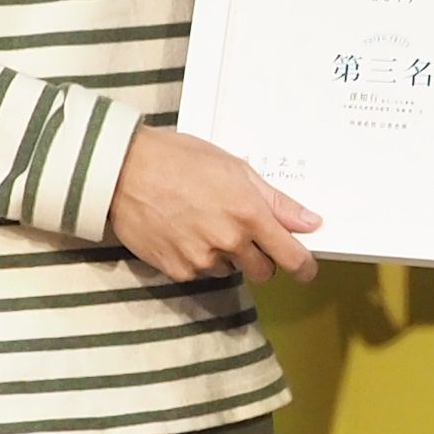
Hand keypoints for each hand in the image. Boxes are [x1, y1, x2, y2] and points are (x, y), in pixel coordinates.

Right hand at [110, 125, 322, 282]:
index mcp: (248, 214)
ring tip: (203, 223)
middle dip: (261, 258)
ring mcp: (201, 260)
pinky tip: (184, 232)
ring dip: (226, 256)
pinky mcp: (177, 270)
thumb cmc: (179, 160)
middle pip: (263, 272)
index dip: (304, 267)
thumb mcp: (235, 169)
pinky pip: (200, 273)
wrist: (124, 171)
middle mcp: (228, 242)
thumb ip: (277, 201)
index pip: (291, 257)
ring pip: (230, 270)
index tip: (306, 269)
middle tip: (244, 234)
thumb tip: (310, 222)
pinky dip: (198, 258)